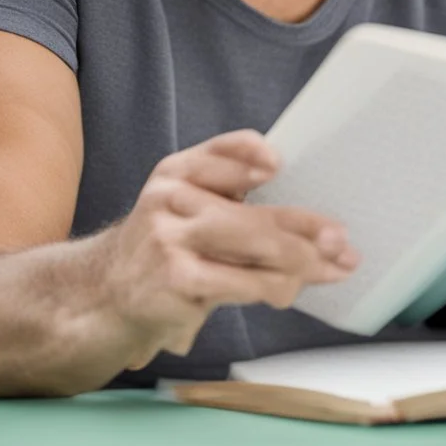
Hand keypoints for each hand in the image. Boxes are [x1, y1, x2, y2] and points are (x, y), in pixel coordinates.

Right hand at [102, 129, 358, 366]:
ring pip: (254, 248)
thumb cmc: (165, 248)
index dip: (250, 155)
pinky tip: (290, 292)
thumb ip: (232, 201)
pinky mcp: (177, 280)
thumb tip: (310, 221)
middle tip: (341, 240)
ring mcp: (171, 240)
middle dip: (306, 228)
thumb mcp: (185, 209)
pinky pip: (241, 283)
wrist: (104, 294)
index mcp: (176, 171)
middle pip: (252, 211)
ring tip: (333, 268)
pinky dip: (274, 288)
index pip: (220, 151)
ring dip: (303, 263)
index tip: (279, 163)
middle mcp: (171, 198)